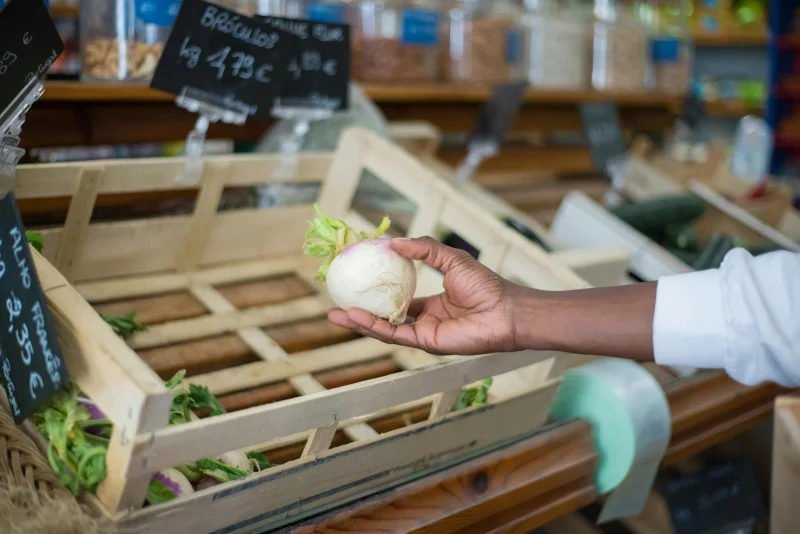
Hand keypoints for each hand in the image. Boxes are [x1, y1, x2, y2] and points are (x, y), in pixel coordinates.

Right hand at [327, 236, 521, 354]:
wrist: (504, 310)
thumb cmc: (485, 285)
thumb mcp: (450, 258)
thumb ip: (424, 249)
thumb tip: (394, 242)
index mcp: (432, 302)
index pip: (398, 298)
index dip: (378, 291)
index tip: (357, 280)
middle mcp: (425, 320)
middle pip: (385, 316)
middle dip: (360, 311)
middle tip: (337, 300)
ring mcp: (424, 332)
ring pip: (384, 328)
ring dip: (359, 321)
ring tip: (335, 313)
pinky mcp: (425, 343)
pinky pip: (394, 334)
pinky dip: (374, 326)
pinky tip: (356, 316)